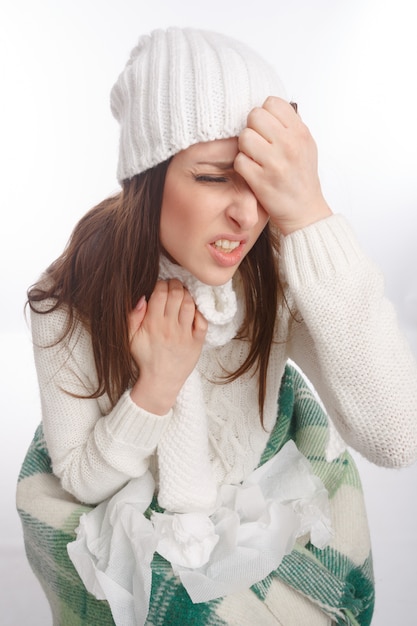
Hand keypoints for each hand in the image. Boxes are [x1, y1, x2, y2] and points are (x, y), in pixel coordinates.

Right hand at [128, 279, 207, 413]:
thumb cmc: (145, 357)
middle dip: (175, 284)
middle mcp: (170, 327)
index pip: (160, 293)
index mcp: (152, 324)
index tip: (161, 285)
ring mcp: (185, 335)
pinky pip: (202, 320)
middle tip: (173, 285)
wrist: (160, 381)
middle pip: (176, 294)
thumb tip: (142, 297)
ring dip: (186, 294)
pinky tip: (192, 310)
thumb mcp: (130, 338)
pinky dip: (198, 311)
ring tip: (182, 294)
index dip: (161, 284)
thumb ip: (132, 316)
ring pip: (189, 304)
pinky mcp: (197, 342)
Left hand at [234, 96, 331, 234]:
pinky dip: (243, 166)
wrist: (304, 210)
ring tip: (255, 158)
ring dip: (245, 148)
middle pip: (254, 116)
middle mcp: (289, 145)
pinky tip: (252, 172)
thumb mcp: (306, 145)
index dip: (265, 114)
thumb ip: (290, 124)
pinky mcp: (260, 180)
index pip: (272, 103)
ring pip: (244, 137)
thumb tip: (269, 107)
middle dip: (252, 129)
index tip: (267, 128)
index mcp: (300, 132)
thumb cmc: (302, 177)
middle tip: (258, 143)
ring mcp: (274, 163)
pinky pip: (239, 161)